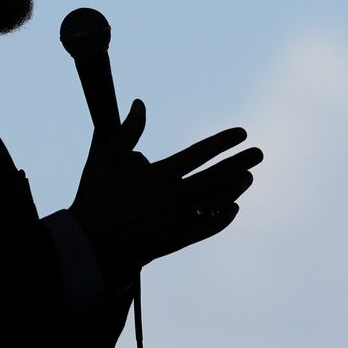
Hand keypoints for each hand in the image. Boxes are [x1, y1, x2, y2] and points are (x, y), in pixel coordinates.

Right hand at [69, 98, 263, 287]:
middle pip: (216, 177)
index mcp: (157, 176)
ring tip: (248, 177)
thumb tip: (140, 104)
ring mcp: (176, 221)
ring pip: (215, 202)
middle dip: (240, 163)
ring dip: (234, 188)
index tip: (242, 133)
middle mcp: (171, 198)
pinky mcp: (175, 240)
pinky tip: (233, 208)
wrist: (88, 244)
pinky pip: (207, 228)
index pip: (199, 153)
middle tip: (258, 154)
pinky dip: (222, 218)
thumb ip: (127, 132)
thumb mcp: (104, 159)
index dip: (223, 142)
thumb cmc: (94, 198)